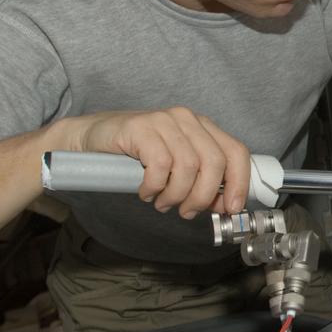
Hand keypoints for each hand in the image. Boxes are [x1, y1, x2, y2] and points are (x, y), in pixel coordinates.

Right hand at [66, 107, 250, 217]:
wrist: (92, 138)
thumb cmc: (137, 154)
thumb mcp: (176, 166)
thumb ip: (201, 180)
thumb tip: (223, 204)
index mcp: (203, 127)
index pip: (236, 152)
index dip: (238, 182)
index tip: (232, 208)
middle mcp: (188, 119)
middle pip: (214, 162)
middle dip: (203, 196)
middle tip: (187, 212)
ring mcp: (165, 120)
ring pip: (188, 166)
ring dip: (176, 195)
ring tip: (162, 202)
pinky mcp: (141, 127)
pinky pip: (160, 165)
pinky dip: (155, 186)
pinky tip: (147, 191)